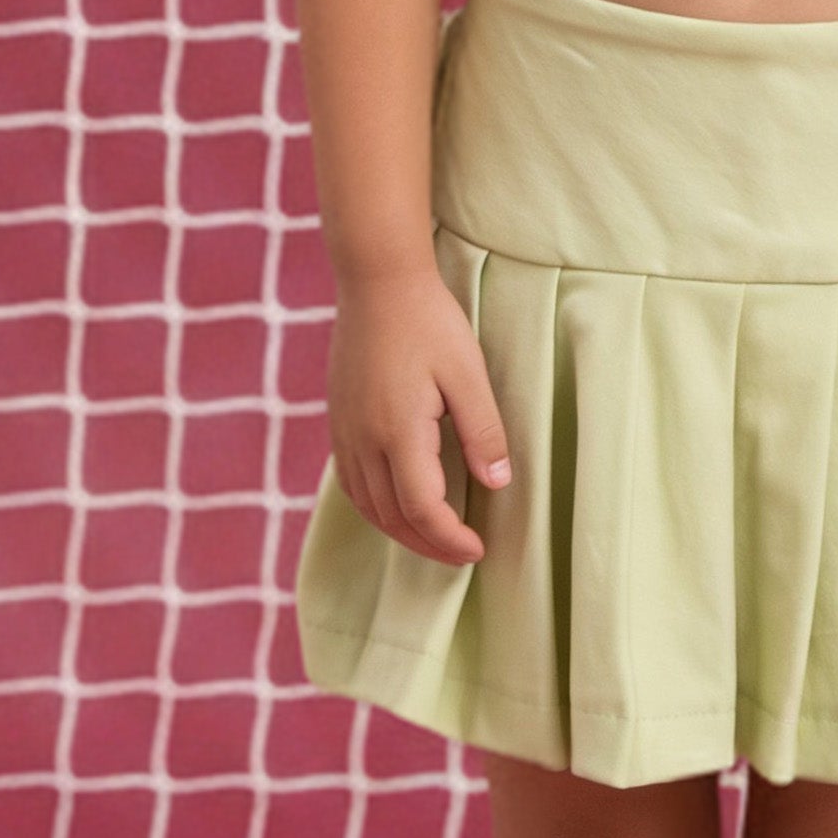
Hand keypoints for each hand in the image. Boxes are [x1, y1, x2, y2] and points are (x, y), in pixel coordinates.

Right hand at [326, 262, 510, 567]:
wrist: (376, 283)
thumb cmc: (429, 322)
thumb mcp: (468, 373)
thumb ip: (483, 432)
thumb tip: (499, 483)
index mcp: (398, 432)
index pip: (421, 509)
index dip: (450, 539)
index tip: (478, 549)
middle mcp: (364, 441)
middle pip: (391, 517)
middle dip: (428, 545)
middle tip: (463, 554)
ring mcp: (345, 433)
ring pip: (367, 506)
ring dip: (400, 531)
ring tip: (434, 539)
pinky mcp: (338, 423)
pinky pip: (352, 484)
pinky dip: (376, 508)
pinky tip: (397, 506)